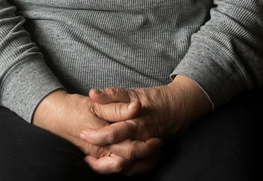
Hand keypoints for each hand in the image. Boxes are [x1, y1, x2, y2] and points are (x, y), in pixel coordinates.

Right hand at [31, 89, 163, 173]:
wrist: (54, 115)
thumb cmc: (75, 109)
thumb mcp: (96, 104)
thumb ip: (117, 106)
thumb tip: (136, 106)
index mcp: (102, 139)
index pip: (129, 149)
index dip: (146, 146)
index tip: (158, 138)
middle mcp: (101, 151)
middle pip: (129, 162)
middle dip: (147, 157)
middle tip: (160, 145)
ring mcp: (99, 155)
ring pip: (123, 168)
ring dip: (140, 164)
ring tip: (155, 155)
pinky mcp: (97, 155)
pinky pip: (115, 167)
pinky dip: (129, 165)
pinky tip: (139, 158)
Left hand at [80, 75, 212, 173]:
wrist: (180, 106)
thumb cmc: (155, 99)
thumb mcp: (133, 93)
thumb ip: (112, 94)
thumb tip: (93, 93)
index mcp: (136, 122)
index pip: (113, 133)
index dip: (96, 135)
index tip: (83, 133)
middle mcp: (142, 139)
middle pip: (120, 155)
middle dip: (100, 158)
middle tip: (86, 155)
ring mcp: (147, 149)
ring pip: (128, 166)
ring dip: (109, 167)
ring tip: (93, 163)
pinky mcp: (151, 154)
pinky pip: (137, 168)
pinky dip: (123, 169)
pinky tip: (110, 164)